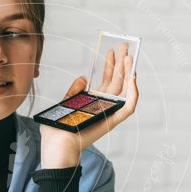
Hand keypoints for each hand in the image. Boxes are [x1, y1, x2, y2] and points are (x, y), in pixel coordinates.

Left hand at [39, 43, 137, 167]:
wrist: (57, 146)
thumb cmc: (58, 130)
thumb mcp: (65, 103)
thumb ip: (74, 91)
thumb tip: (83, 77)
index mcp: (93, 102)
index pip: (106, 81)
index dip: (109, 66)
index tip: (110, 50)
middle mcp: (104, 107)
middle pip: (117, 81)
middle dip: (121, 63)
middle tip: (124, 46)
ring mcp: (109, 113)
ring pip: (125, 90)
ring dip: (129, 72)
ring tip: (129, 56)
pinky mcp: (112, 121)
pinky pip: (129, 107)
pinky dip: (133, 93)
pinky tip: (133, 77)